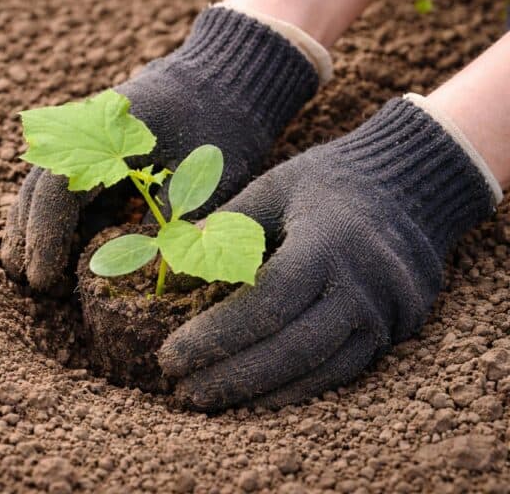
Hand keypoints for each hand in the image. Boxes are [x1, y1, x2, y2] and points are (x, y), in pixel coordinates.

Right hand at [1, 7, 317, 290]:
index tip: (44, 278)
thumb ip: (172, 219)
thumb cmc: (224, 128)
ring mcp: (89, 136)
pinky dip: (54, 216)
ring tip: (28, 271)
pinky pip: (66, 184)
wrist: (228, 82)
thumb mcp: (208, 177)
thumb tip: (140, 269)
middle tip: (30, 282)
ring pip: (45, 186)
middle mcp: (87, 130)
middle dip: (29, 236)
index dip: (46, 236)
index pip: (59, 188)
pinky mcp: (98, 147)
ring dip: (32, 227)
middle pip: (38, 186)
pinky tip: (52, 247)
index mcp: (108, 132)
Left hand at [159, 98, 495, 409]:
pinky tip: (259, 399)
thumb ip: (224, 227)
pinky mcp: (394, 330)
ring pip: (319, 370)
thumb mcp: (273, 186)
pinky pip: (343, 373)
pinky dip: (298, 391)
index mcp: (327, 242)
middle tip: (182, 391)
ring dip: (261, 394)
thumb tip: (174, 274)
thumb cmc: (330, 181)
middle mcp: (362, 284)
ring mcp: (385, 312)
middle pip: (291, 348)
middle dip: (231, 376)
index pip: (265, 303)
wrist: (412, 183)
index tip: (170, 356)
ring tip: (211, 400)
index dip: (215, 336)